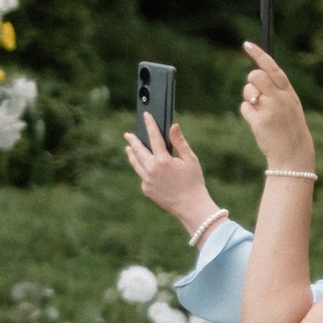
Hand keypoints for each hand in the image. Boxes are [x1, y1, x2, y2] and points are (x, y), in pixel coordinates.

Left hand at [122, 117, 221, 236]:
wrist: (191, 207)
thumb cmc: (194, 181)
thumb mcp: (190, 159)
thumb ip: (179, 142)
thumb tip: (173, 125)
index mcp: (163, 160)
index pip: (153, 137)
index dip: (149, 124)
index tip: (145, 115)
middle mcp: (151, 169)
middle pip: (138, 150)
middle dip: (133, 140)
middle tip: (128, 134)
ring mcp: (147, 180)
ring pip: (136, 163)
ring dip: (132, 154)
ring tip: (129, 148)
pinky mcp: (146, 190)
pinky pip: (142, 176)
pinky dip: (142, 169)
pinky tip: (143, 167)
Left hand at [239, 43, 316, 179]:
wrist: (294, 153)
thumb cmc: (290, 127)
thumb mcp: (290, 105)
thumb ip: (277, 90)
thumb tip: (256, 75)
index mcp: (289, 93)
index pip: (273, 68)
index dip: (259, 55)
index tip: (247, 45)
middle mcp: (280, 98)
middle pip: (256, 76)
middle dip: (252, 81)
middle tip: (257, 92)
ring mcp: (269, 109)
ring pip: (248, 90)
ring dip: (250, 97)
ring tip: (261, 111)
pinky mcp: (259, 121)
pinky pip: (245, 107)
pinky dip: (248, 113)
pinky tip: (259, 124)